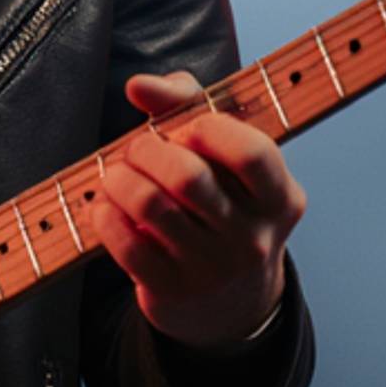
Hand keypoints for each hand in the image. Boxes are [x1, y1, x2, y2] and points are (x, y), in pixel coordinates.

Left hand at [87, 70, 306, 352]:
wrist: (229, 300)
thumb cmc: (222, 202)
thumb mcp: (226, 156)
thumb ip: (187, 104)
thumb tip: (139, 85)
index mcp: (280, 199)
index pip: (250, 153)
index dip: (207, 128)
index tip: (185, 129)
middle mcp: (252, 238)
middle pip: (187, 176)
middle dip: (147, 149)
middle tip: (137, 149)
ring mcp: (213, 269)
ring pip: (149, 205)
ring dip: (120, 179)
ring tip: (117, 175)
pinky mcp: (173, 291)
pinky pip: (126, 243)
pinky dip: (105, 214)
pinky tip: (108, 206)